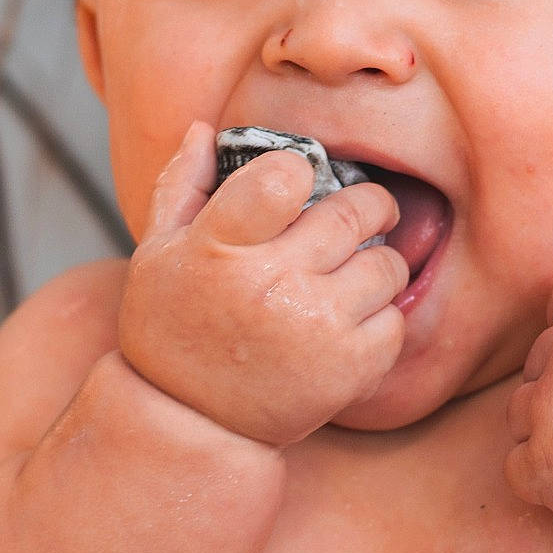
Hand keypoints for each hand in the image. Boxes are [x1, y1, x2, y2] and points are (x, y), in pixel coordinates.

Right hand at [118, 122, 409, 445]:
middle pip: (355, 211)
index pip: (283, 174)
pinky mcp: (349, 369)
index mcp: (219, 247)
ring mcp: (316, 327)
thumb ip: (182, 185)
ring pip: (387, 263)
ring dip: (376, 264)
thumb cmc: (173, 331)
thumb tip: (204, 127)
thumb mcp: (156, 254)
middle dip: (366, 205)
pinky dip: (380, 319)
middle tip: (358, 216)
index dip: (297, 171)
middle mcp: (271, 284)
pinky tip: (350, 324)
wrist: (190, 424)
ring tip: (350, 276)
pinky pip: (396, 320)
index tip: (297, 185)